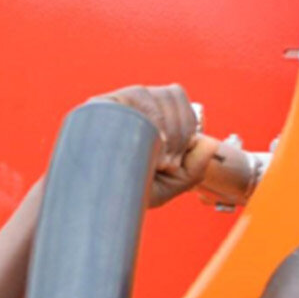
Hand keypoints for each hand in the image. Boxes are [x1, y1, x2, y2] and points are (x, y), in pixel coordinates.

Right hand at [93, 84, 219, 206]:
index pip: (178, 99)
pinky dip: (150, 120)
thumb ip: (194, 169)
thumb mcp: (168, 186)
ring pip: (157, 95)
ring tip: (153, 159)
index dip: (187, 127)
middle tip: (166, 164)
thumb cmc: (125, 193)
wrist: (89, 203)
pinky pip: (136, 97)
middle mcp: (135, 106)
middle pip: (173, 94)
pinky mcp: (101, 105)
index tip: (176, 161)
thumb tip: (209, 143)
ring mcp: (118, 103)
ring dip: (166, 129)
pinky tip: (147, 143)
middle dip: (180, 132)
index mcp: (150, 117)